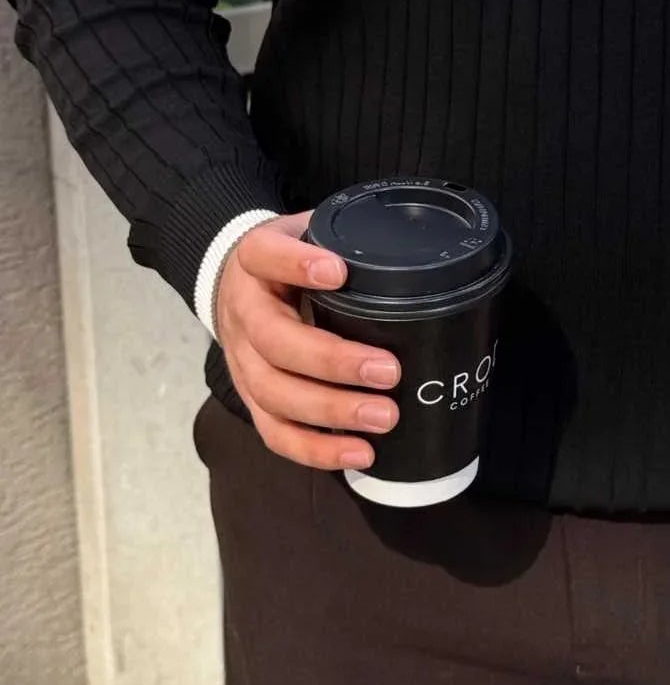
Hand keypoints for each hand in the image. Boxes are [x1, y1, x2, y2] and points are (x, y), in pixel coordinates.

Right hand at [214, 211, 400, 471]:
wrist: (233, 284)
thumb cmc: (287, 260)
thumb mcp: (307, 231)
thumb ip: (347, 240)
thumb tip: (422, 252)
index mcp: (255, 260)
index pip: (266, 256)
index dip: (297, 265)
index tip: (339, 272)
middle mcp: (244, 312)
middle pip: (274, 342)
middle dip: (333, 362)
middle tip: (389, 372)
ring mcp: (242, 360)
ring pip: (274, 393)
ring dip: (331, 412)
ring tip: (384, 417)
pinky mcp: (251, 398)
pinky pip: (275, 432)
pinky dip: (316, 450)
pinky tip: (360, 453)